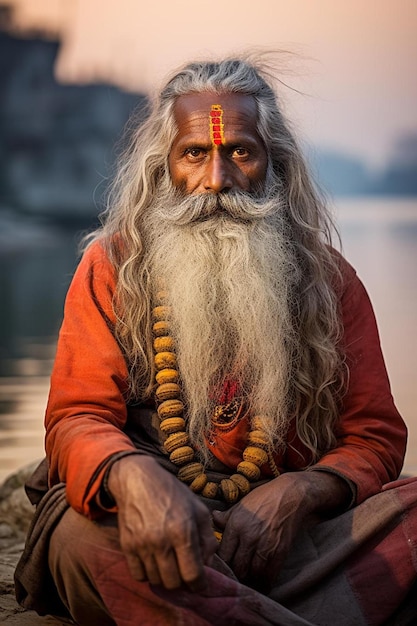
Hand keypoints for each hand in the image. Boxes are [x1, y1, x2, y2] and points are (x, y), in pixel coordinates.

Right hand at [107, 455, 217, 590]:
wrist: (138, 480)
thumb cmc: (173, 493)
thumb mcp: (198, 509)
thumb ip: (208, 539)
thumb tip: (208, 565)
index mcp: (183, 531)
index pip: (193, 575)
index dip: (200, 585)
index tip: (201, 584)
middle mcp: (161, 540)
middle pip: (174, 583)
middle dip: (182, 582)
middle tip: (184, 572)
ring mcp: (142, 544)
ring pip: (156, 581)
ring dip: (165, 577)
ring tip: (169, 564)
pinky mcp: (127, 546)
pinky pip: (138, 575)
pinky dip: (148, 574)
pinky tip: (154, 561)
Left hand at [212, 470, 350, 588]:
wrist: (290, 494)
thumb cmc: (264, 497)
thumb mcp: (241, 504)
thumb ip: (226, 516)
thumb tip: (213, 519)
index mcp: (236, 525)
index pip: (223, 554)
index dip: (221, 565)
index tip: (222, 570)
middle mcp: (249, 537)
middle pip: (237, 567)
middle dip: (234, 576)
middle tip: (233, 580)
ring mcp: (265, 545)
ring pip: (253, 574)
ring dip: (249, 581)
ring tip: (247, 583)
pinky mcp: (280, 551)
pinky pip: (270, 575)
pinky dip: (265, 583)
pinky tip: (262, 584)